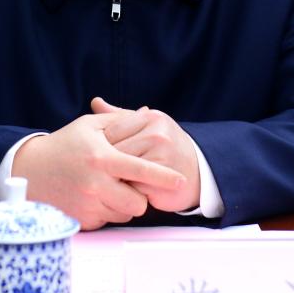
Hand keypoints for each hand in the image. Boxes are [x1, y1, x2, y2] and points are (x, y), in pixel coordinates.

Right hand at [12, 112, 186, 229]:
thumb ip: (120, 121)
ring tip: (108, 187)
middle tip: (129, 183)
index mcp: (101, 158)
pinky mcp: (81, 220)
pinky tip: (94, 196)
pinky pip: (108, 221)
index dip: (164, 177)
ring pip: (125, 214)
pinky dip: (107, 211)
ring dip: (123, 204)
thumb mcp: (89, 126)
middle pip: (138, 202)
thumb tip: (147, 113)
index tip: (181, 180)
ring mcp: (87, 205)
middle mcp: (95, 184)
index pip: (141, 170)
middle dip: (140, 195)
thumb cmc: (65, 145)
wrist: (29, 170)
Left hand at [92, 97, 200, 212]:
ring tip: (116, 181)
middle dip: (107, 163)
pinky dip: (126, 191)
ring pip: (121, 168)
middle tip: (104, 172)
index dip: (102, 146)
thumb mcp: (146, 127)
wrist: (199, 171)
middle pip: (114, 150)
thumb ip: (119, 116)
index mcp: (151, 117)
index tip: (102, 156)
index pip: (111, 130)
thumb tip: (95, 101)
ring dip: (116, 177)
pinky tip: (128, 191)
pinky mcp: (162, 180)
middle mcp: (158, 134)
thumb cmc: (165, 148)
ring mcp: (161, 156)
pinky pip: (131, 186)